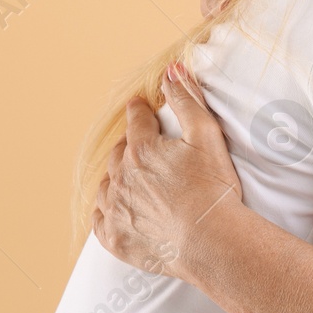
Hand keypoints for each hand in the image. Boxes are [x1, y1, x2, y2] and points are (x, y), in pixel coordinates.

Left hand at [93, 62, 244, 279]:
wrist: (210, 242)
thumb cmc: (213, 188)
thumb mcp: (206, 135)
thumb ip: (187, 100)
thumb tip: (171, 70)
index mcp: (142, 149)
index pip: (136, 120)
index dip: (140, 112)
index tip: (140, 107)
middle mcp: (121, 177)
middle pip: (119, 152)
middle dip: (130, 145)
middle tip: (140, 146)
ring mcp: (115, 209)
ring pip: (106, 185)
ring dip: (116, 178)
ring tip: (128, 178)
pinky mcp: (114, 238)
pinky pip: (100, 220)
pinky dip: (106, 212)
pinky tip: (115, 210)